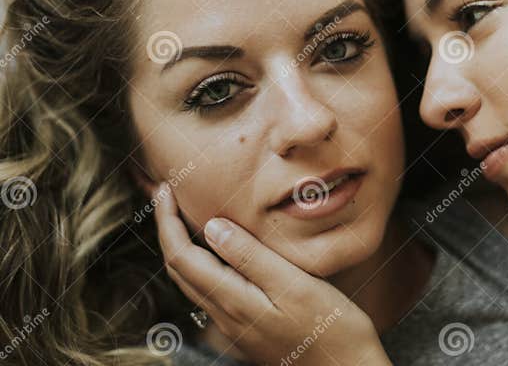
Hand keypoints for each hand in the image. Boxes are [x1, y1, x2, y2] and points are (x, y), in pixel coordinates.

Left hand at [152, 181, 390, 365]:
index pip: (181, 257)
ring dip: (181, 246)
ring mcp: (235, 324)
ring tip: (184, 215)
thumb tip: (212, 227)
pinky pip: (211, 290)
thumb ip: (252, 257)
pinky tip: (218, 249)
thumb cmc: (331, 329)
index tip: (167, 189)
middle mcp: (225, 316)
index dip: (167, 221)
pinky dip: (201, 262)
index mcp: (233, 301)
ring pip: (192, 281)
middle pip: (179, 269)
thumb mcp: (294, 285)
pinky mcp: (247, 327)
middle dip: (167, 229)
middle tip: (168, 194)